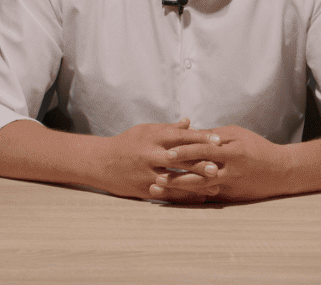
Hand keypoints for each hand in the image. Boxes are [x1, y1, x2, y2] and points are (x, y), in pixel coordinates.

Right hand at [100, 118, 220, 202]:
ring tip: (216, 185)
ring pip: (175, 179)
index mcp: (153, 137)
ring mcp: (146, 173)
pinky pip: (167, 194)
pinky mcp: (143, 189)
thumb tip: (189, 122)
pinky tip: (199, 197)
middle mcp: (150, 154)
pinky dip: (184, 196)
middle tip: (220, 165)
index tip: (218, 141)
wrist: (100, 162)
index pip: (181, 136)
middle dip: (201, 162)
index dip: (200, 138)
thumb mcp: (145, 130)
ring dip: (197, 183)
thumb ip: (168, 128)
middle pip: (180, 158)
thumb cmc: (126, 143)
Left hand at [153, 125, 292, 202]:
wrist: (281, 171)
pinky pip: (206, 197)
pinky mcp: (230, 197)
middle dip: (176, 176)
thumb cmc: (257, 148)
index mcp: (232, 151)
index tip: (166, 153)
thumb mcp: (237, 134)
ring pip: (199, 189)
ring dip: (178, 189)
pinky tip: (173, 198)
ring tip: (159, 188)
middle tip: (156, 176)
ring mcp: (230, 185)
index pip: (204, 149)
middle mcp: (230, 170)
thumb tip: (190, 132)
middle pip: (198, 173)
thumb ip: (213, 134)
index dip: (184, 151)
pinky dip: (188, 197)